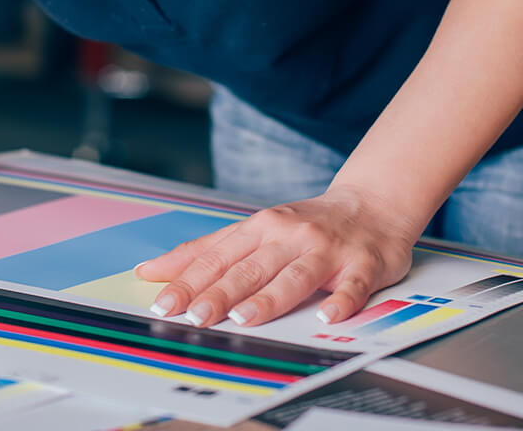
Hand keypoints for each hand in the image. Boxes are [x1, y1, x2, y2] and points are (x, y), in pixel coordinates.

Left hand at [135, 184, 415, 326]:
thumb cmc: (303, 225)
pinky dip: (341, 300)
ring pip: (293, 275)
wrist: (370, 204)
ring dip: (268, 297)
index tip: (164, 301)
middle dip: (219, 292)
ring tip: (244, 318)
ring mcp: (325, 249)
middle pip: (249, 267)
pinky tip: (328, 316)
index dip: (189, 279)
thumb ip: (207, 251)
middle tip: (195, 316)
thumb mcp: (254, 230)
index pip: (217, 256)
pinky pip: (352, 285)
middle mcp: (288, 235)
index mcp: (259, 227)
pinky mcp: (362, 264)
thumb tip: (152, 270)